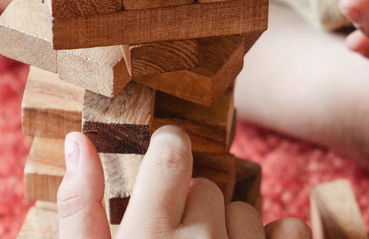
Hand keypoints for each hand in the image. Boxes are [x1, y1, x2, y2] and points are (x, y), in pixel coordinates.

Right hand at [56, 126, 310, 238]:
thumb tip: (77, 139)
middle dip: (192, 205)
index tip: (166, 163)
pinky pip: (290, 231)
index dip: (169, 152)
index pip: (172, 153)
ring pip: (245, 211)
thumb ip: (80, 204)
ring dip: (228, 228)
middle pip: (207, 187)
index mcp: (148, 235)